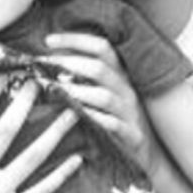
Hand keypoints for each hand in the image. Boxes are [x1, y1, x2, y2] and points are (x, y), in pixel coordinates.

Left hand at [43, 33, 155, 171]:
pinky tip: (76, 116)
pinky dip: (94, 119)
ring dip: (76, 91)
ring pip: (104, 96)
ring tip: (53, 90)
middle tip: (43, 65)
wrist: (148, 153)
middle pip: (100, 68)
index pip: (101, 47)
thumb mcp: (106, 94)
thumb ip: (85, 77)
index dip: (75, 40)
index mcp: (120, 75)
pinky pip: (113, 125)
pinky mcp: (132, 135)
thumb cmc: (117, 120)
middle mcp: (126, 90)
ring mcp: (130, 112)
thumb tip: (50, 60)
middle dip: (69, 64)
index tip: (48, 41)